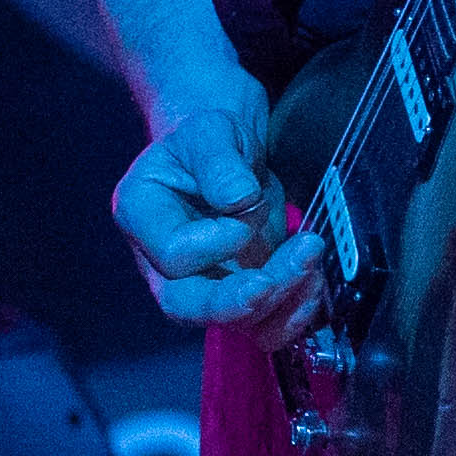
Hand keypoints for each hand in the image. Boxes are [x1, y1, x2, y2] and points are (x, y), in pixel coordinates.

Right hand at [110, 102, 326, 346]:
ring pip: (232, 319)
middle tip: (271, 283)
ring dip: (277, 303)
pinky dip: (292, 313)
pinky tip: (313, 283)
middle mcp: (162, 264)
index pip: (172, 253)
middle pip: (186, 306)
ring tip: (310, 266)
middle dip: (233, 302)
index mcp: (142, 216)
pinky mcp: (239, 294)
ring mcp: (202, 284)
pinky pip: (262, 325)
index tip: (246, 205)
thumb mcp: (211, 131)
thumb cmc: (210, 138)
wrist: (230, 151)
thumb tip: (239, 198)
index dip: (213, 241)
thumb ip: (219, 162)